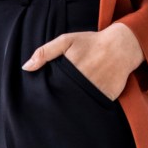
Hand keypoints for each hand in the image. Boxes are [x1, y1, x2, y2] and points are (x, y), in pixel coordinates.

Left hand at [22, 23, 144, 100]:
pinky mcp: (107, 97)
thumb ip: (45, 52)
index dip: (47, 95)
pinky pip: (94, 107)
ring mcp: (96, 91)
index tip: (42, 98)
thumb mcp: (67, 40)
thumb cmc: (91, 42)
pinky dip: (89, 107)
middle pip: (64, 99)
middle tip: (55, 103)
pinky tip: (84, 105)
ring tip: (68, 107)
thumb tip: (26, 68)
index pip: (53, 90)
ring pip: (78, 106)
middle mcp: (83, 82)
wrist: (122, 45)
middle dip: (59, 102)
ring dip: (73, 107)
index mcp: (70, 70)